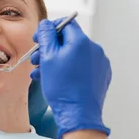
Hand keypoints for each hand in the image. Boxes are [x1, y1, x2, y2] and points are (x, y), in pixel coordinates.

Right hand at [30, 19, 110, 138]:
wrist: (78, 115)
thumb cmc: (62, 88)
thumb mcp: (48, 58)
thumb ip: (46, 36)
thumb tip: (46, 25)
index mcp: (82, 41)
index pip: (65, 24)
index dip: (49, 29)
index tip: (39, 39)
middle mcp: (94, 49)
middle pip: (69, 41)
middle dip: (50, 49)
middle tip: (37, 59)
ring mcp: (100, 63)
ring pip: (74, 55)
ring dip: (57, 61)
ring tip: (42, 73)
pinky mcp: (101, 75)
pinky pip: (83, 66)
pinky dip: (69, 70)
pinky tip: (56, 80)